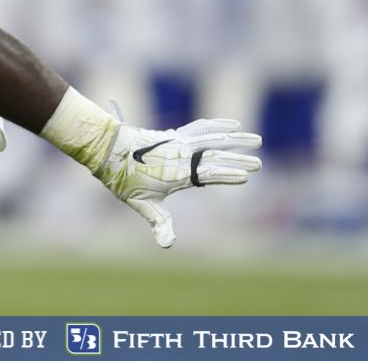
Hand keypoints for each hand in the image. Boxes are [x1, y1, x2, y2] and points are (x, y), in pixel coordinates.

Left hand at [95, 118, 261, 247]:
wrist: (108, 151)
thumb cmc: (124, 180)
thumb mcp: (142, 204)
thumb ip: (159, 223)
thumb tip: (168, 244)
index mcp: (177, 173)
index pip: (208, 174)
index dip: (227, 174)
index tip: (246, 176)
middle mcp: (180, 154)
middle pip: (215, 156)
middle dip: (238, 160)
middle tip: (259, 164)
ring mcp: (178, 142)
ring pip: (212, 137)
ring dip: (235, 138)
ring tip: (257, 138)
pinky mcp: (173, 135)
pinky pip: (199, 127)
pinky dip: (216, 124)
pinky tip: (231, 124)